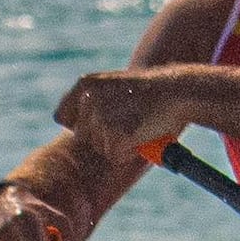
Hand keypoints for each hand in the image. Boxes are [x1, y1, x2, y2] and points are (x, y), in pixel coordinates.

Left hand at [53, 67, 189, 152]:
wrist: (177, 90)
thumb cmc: (150, 93)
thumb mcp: (114, 88)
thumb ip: (92, 102)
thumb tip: (69, 125)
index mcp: (85, 84)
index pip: (61, 116)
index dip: (79, 125)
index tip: (96, 125)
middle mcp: (89, 99)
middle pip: (82, 136)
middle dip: (103, 136)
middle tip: (129, 120)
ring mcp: (101, 117)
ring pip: (99, 147)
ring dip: (118, 143)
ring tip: (138, 124)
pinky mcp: (115, 135)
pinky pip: (115, 156)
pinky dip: (129, 152)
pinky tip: (143, 134)